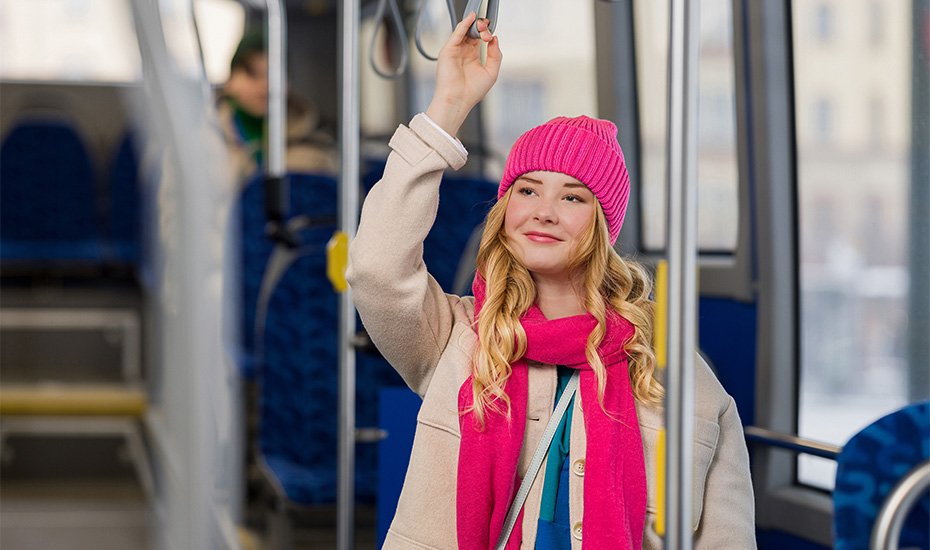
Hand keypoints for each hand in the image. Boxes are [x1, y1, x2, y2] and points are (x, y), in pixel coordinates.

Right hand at [425, 12, 501, 136]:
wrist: (458, 101)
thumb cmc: (472, 92)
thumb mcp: (491, 72)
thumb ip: (495, 54)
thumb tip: (494, 39)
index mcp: (472, 58)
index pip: (479, 39)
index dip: (486, 34)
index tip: (491, 36)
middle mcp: (462, 53)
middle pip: (471, 33)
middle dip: (481, 27)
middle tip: (487, 27)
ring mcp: (454, 51)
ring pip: (464, 31)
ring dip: (474, 25)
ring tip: (482, 24)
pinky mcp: (447, 51)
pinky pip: (456, 34)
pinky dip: (464, 25)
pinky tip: (471, 19)